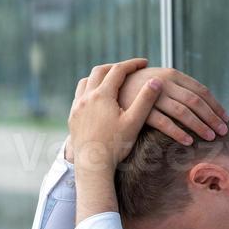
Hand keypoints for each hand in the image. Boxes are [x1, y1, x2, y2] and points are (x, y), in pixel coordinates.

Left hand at [66, 58, 160, 172]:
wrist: (92, 166)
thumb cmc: (115, 146)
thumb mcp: (134, 122)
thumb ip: (146, 100)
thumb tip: (156, 80)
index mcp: (102, 95)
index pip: (119, 70)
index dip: (133, 64)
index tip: (144, 62)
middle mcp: (86, 97)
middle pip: (100, 71)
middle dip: (115, 67)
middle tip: (128, 68)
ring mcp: (77, 107)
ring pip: (86, 81)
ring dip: (99, 76)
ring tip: (111, 79)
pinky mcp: (72, 117)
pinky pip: (79, 95)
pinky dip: (89, 89)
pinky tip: (97, 98)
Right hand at [119, 67, 228, 145]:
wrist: (109, 89)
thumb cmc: (139, 89)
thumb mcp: (160, 81)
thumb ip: (178, 88)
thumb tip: (203, 102)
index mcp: (173, 75)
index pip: (201, 91)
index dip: (216, 106)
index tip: (226, 119)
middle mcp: (165, 83)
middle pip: (196, 102)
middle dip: (212, 118)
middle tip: (224, 132)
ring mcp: (153, 96)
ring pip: (183, 112)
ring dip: (200, 126)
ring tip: (210, 137)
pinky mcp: (141, 110)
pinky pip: (164, 123)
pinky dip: (178, 133)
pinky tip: (188, 142)